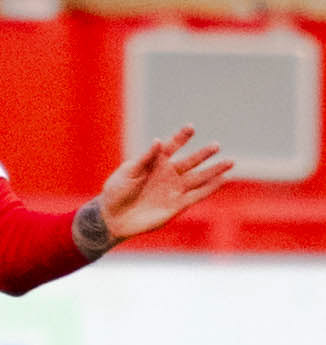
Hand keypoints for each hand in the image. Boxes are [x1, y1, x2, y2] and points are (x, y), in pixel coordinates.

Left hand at [97, 127, 233, 242]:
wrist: (113, 216)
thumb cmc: (117, 190)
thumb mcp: (128, 172)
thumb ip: (145, 158)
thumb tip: (159, 141)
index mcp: (155, 161)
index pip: (172, 145)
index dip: (181, 137)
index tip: (190, 127)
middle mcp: (168, 173)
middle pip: (190, 161)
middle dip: (203, 154)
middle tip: (216, 145)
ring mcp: (174, 189)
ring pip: (199, 178)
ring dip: (214, 171)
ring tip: (230, 162)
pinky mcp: (177, 205)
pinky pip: (197, 195)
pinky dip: (210, 189)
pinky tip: (223, 181)